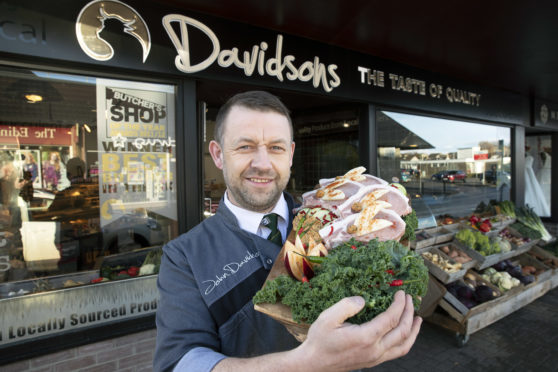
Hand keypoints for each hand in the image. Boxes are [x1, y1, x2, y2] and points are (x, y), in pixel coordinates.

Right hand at [293, 290, 420, 370]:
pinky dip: (406, 341)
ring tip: (418, 318)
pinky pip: (397, 352)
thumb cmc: (320, 340)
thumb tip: (363, 300)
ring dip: (413, 330)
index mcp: (365, 337)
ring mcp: (376, 358)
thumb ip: (346, 306)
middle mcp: (375, 350)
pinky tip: (405, 333)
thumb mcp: (327, 318)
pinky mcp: (374, 361)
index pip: (391, 319)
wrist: (314, 364)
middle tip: (411, 299)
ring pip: (404, 345)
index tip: (401, 293)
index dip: (399, 304)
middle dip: (409, 313)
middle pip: (402, 331)